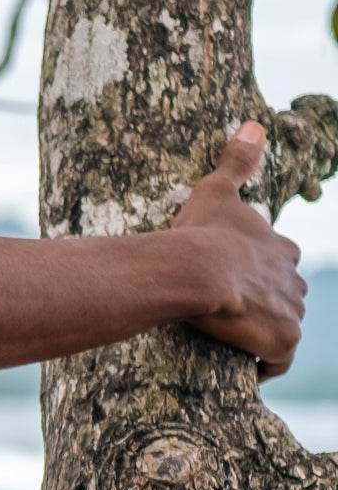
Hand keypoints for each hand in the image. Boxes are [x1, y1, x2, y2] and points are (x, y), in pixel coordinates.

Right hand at [167, 121, 306, 378]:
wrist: (195, 271)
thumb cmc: (201, 232)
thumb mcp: (216, 190)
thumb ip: (236, 160)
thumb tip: (253, 124)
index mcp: (281, 248)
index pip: (281, 260)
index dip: (260, 269)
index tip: (237, 277)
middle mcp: (294, 279)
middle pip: (287, 294)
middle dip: (268, 302)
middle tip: (232, 309)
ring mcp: (291, 311)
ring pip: (285, 325)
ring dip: (265, 331)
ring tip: (233, 336)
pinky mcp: (282, 340)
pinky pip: (278, 360)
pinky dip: (265, 364)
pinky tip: (243, 365)